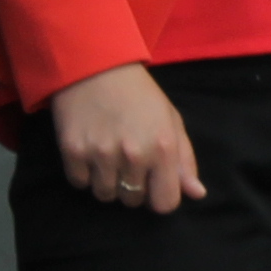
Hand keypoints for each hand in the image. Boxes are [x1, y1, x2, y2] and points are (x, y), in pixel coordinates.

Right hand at [50, 64, 202, 213]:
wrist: (96, 66)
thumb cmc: (140, 95)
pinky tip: (90, 150)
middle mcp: (133, 155)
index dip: (160, 196)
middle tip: (128, 160)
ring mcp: (101, 155)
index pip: (165, 204)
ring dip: (107, 181)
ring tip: (109, 154)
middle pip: (133, 201)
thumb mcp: (171, 121)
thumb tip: (197, 194)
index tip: (154, 183)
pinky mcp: (73, 151)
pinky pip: (80, 183)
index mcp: (163, 148)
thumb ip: (184, 160)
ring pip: (105, 195)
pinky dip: (84, 173)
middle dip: (133, 187)